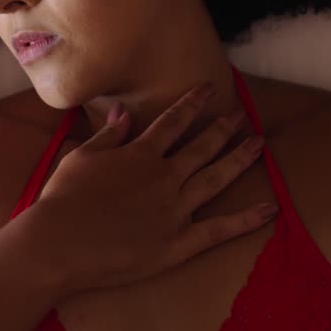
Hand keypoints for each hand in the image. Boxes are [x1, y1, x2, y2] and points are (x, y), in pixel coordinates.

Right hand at [28, 83, 274, 292]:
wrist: (59, 243)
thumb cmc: (63, 199)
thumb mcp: (82, 157)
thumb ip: (110, 134)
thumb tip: (124, 110)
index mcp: (141, 154)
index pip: (174, 121)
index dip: (194, 102)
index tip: (211, 87)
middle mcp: (164, 177)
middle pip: (202, 146)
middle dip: (225, 128)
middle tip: (244, 115)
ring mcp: (175, 210)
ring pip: (216, 179)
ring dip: (240, 159)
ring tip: (260, 145)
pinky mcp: (178, 243)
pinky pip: (219, 230)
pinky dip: (247, 220)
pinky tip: (271, 209)